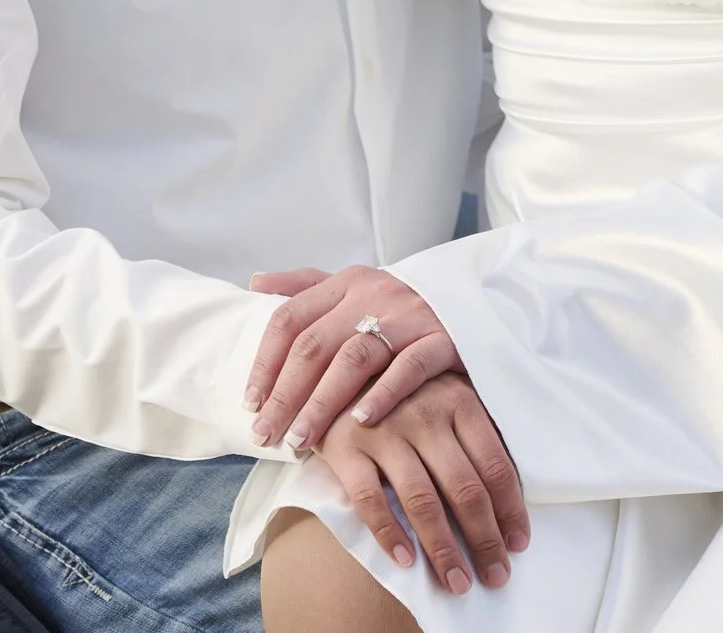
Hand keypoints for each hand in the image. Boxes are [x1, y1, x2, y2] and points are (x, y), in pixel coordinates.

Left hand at [246, 265, 463, 450]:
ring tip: (301, 440)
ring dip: (322, 402)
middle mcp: (372, 294)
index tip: (249, 403)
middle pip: (315, 344)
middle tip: (265, 434)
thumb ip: (306, 285)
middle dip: (285, 393)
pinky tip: (361, 423)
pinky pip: (409, 368)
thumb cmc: (400, 303)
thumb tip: (255, 283)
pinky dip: (383, 394)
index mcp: (345, 282)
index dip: (265, 361)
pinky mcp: (443, 339)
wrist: (473, 298)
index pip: (290, 318)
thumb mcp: (354, 285)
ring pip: (354, 358)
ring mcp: (408, 316)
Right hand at [315, 372, 527, 594]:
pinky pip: (370, 500)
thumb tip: (511, 501)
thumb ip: (473, 436)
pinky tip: (406, 561)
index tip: (518, 546)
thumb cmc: (401, 394)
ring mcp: (383, 429)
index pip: (495, 465)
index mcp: (458, 399)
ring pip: (422, 500)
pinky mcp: (345, 446)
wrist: (332, 372)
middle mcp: (424, 411)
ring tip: (457, 582)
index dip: (510, 512)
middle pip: (465, 488)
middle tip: (496, 577)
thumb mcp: (444, 398)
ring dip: (443, 549)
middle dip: (484, 540)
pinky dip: (389, 534)